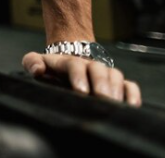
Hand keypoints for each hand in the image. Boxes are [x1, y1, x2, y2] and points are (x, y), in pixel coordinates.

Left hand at [22, 52, 140, 106]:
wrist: (67, 60)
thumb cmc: (51, 68)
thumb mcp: (36, 62)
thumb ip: (32, 62)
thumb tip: (38, 70)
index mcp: (68, 62)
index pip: (74, 65)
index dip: (78, 76)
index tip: (81, 91)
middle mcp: (88, 65)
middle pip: (98, 69)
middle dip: (100, 83)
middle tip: (101, 97)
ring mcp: (103, 73)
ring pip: (114, 75)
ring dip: (116, 89)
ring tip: (113, 103)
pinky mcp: (115, 83)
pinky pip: (128, 84)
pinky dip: (132, 93)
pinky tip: (131, 105)